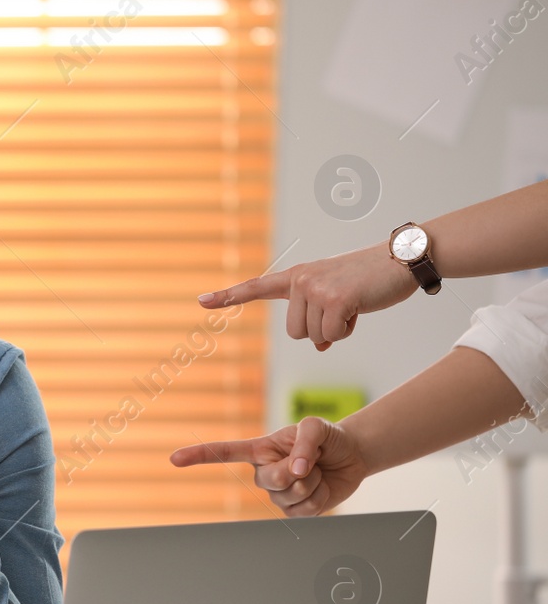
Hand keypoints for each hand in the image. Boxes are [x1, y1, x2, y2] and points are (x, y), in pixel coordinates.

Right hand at [168, 416, 369, 516]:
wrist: (349, 457)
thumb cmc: (327, 438)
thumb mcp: (316, 426)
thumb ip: (304, 442)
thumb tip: (295, 470)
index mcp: (259, 450)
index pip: (224, 453)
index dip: (199, 456)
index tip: (174, 459)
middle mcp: (262, 473)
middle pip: (270, 480)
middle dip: (297, 470)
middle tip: (310, 461)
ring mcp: (277, 495)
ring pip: (291, 495)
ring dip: (312, 482)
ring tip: (316, 471)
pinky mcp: (294, 511)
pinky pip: (305, 511)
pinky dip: (320, 498)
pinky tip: (321, 488)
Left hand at [198, 245, 414, 350]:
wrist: (401, 259)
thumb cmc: (369, 280)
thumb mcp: (337, 297)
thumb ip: (318, 317)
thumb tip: (319, 344)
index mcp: (297, 277)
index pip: (257, 287)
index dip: (228, 296)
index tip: (201, 301)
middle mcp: (300, 281)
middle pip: (295, 333)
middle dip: (320, 330)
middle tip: (343, 307)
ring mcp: (316, 289)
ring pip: (313, 337)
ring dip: (336, 330)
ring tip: (353, 304)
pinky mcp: (335, 299)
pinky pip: (332, 336)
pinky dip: (348, 330)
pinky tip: (360, 308)